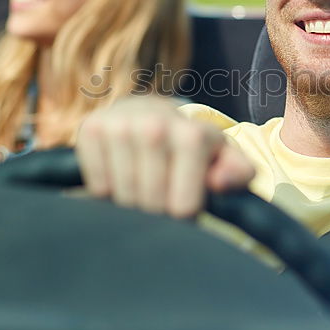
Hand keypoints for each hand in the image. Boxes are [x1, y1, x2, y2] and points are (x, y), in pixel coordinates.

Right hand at [75, 97, 254, 217]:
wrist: (150, 113)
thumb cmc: (193, 147)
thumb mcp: (225, 158)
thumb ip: (238, 173)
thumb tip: (219, 183)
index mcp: (193, 136)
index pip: (183, 207)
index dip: (184, 216)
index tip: (184, 205)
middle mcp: (155, 125)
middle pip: (151, 204)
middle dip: (156, 213)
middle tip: (160, 199)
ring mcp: (120, 125)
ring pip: (123, 196)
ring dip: (131, 204)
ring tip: (142, 189)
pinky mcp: (91, 128)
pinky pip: (97, 185)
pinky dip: (106, 192)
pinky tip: (119, 177)